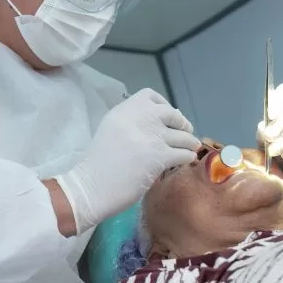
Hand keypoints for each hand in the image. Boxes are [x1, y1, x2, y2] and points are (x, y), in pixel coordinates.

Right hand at [56, 89, 200, 233]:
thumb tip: (162, 122)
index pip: (150, 96)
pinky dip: (187, 156)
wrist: (91, 186)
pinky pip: (183, 153)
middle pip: (171, 114)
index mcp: (124, 110)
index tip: (167, 117)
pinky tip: (186, 160)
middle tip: (186, 131)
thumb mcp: (111, 131)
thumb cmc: (98, 164)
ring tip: (191, 147)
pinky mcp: (160, 156)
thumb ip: (132, 123)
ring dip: (189, 141)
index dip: (163, 105)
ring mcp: (151, 136)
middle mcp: (140, 118)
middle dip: (182, 123)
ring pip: (182, 135)